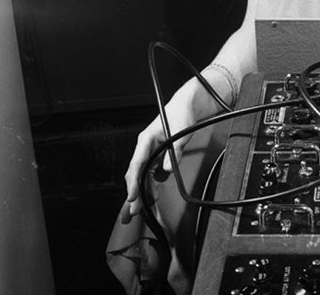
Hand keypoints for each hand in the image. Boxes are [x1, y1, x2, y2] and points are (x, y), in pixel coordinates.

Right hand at [122, 80, 218, 219]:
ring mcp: (151, 153)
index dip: (133, 182)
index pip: (136, 164)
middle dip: (133, 194)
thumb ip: (174, 152)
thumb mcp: (180, 132)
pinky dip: (151, 187)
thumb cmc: (181, 114)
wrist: (188, 106)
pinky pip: (151, 175)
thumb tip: (166, 171)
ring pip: (142, 177)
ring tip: (138, 210)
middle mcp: (145, 148)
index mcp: (145, 139)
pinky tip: (151, 198)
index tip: (131, 197)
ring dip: (141, 194)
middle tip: (132, 212)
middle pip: (136, 174)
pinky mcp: (158, 157)